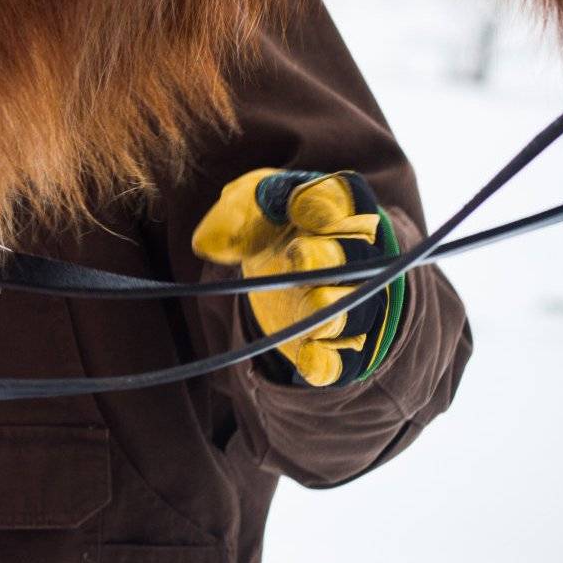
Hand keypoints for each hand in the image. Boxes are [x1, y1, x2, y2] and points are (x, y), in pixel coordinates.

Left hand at [192, 169, 408, 387]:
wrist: (290, 271)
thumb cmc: (274, 227)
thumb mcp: (251, 207)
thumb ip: (236, 210)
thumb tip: (205, 243)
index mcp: (338, 214)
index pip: (346, 201)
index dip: (327, 201)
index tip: (296, 205)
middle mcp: (355, 260)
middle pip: (356, 257)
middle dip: (331, 255)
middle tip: (301, 253)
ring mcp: (350, 304)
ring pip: (356, 310)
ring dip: (336, 310)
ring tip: (314, 303)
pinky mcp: (336, 346)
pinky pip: (342, 359)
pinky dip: (329, 362)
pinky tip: (311, 361)